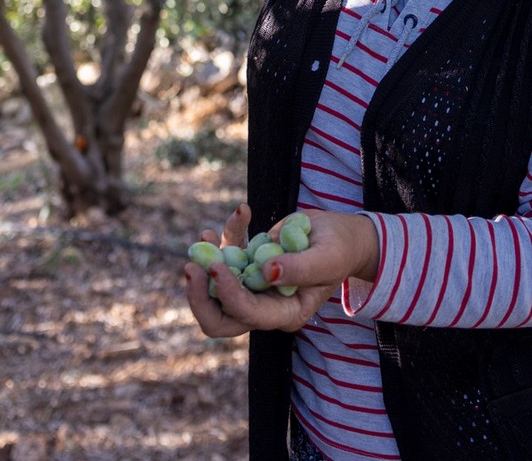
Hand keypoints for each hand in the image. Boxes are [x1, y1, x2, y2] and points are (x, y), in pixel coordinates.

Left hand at [179, 205, 363, 338]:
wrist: (340, 236)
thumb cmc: (339, 249)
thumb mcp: (327, 257)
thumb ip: (300, 268)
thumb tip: (267, 273)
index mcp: (285, 314)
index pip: (248, 315)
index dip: (229, 295)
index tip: (217, 267)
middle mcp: (264, 307)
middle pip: (219, 319)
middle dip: (199, 297)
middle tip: (191, 267)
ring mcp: (252, 288)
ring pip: (214, 289)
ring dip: (205, 263)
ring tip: (206, 236)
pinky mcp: (247, 266)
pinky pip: (226, 255)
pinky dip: (226, 236)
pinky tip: (240, 213)